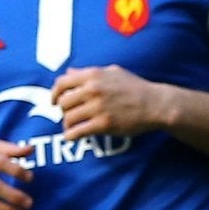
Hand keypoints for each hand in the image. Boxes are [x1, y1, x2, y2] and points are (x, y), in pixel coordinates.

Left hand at [51, 66, 170, 137]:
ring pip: (68, 118)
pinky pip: (77, 132)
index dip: (54, 94)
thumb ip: (89, 72)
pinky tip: (72, 137)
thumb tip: (69, 72)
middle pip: (63, 102)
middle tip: (68, 116)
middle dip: (63, 111)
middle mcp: (92, 90)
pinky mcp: (103, 124)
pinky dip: (71, 136)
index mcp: (93, 75)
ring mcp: (97, 108)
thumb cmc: (135, 87)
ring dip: (67, 124)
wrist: (154, 104)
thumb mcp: (112, 72)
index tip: (54, 102)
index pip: (61, 83)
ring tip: (72, 127)